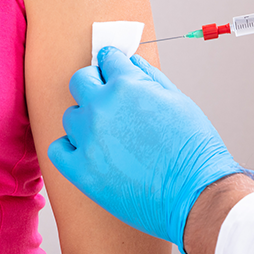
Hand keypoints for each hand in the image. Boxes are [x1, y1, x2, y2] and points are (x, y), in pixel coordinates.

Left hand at [48, 48, 247, 253]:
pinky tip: (88, 153)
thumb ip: (149, 77)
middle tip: (108, 100)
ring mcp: (87, 139)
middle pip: (79, 81)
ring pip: (70, 116)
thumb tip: (130, 62)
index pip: (107, 59)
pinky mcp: (81, 170)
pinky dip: (70, 148)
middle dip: (93, 85)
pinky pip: (58, 149)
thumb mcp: (178, 100)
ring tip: (108, 135)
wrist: (195, 194)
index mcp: (126, 85)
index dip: (112, 64)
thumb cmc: (193, 149)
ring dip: (85, 121)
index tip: (112, 71)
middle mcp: (101, 108)